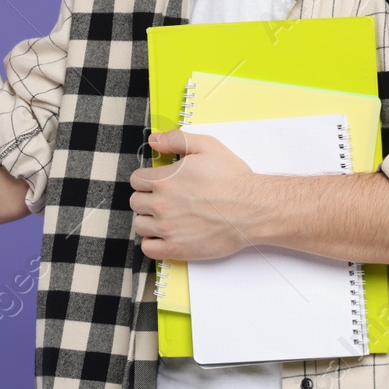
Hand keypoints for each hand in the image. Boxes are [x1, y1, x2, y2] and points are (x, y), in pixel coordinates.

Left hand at [128, 129, 265, 261]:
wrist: (252, 209)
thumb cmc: (232, 178)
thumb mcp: (206, 146)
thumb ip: (175, 139)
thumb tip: (154, 140)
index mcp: (164, 180)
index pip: (136, 180)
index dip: (147, 179)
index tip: (158, 183)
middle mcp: (161, 204)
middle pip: (135, 202)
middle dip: (147, 198)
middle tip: (164, 199)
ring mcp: (168, 229)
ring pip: (139, 225)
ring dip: (148, 220)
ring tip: (165, 217)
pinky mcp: (177, 249)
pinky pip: (148, 248)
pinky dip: (152, 243)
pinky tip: (165, 236)